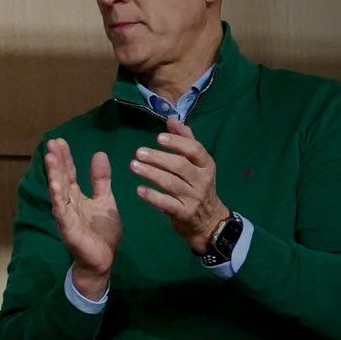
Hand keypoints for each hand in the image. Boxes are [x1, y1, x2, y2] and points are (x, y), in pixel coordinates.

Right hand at [45, 138, 120, 297]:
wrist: (104, 260)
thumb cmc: (102, 232)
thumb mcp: (105, 200)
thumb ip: (101, 180)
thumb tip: (99, 154)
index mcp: (77, 197)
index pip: (68, 173)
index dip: (65, 158)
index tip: (59, 141)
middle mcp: (68, 204)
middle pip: (61, 178)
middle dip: (56, 161)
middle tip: (51, 143)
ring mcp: (66, 216)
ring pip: (58, 192)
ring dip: (53, 175)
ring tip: (49, 159)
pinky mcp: (69, 229)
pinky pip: (62, 212)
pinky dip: (58, 199)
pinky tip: (55, 186)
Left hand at [130, 118, 228, 252]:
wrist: (208, 220)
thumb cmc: (197, 185)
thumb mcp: (198, 164)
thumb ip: (186, 141)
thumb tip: (172, 119)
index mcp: (206, 165)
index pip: (195, 150)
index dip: (177, 142)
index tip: (158, 138)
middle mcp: (202, 180)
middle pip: (180, 166)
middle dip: (158, 158)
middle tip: (138, 152)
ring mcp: (193, 197)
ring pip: (171, 183)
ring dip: (151, 174)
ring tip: (133, 166)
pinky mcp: (183, 213)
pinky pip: (167, 203)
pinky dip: (152, 196)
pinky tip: (139, 190)